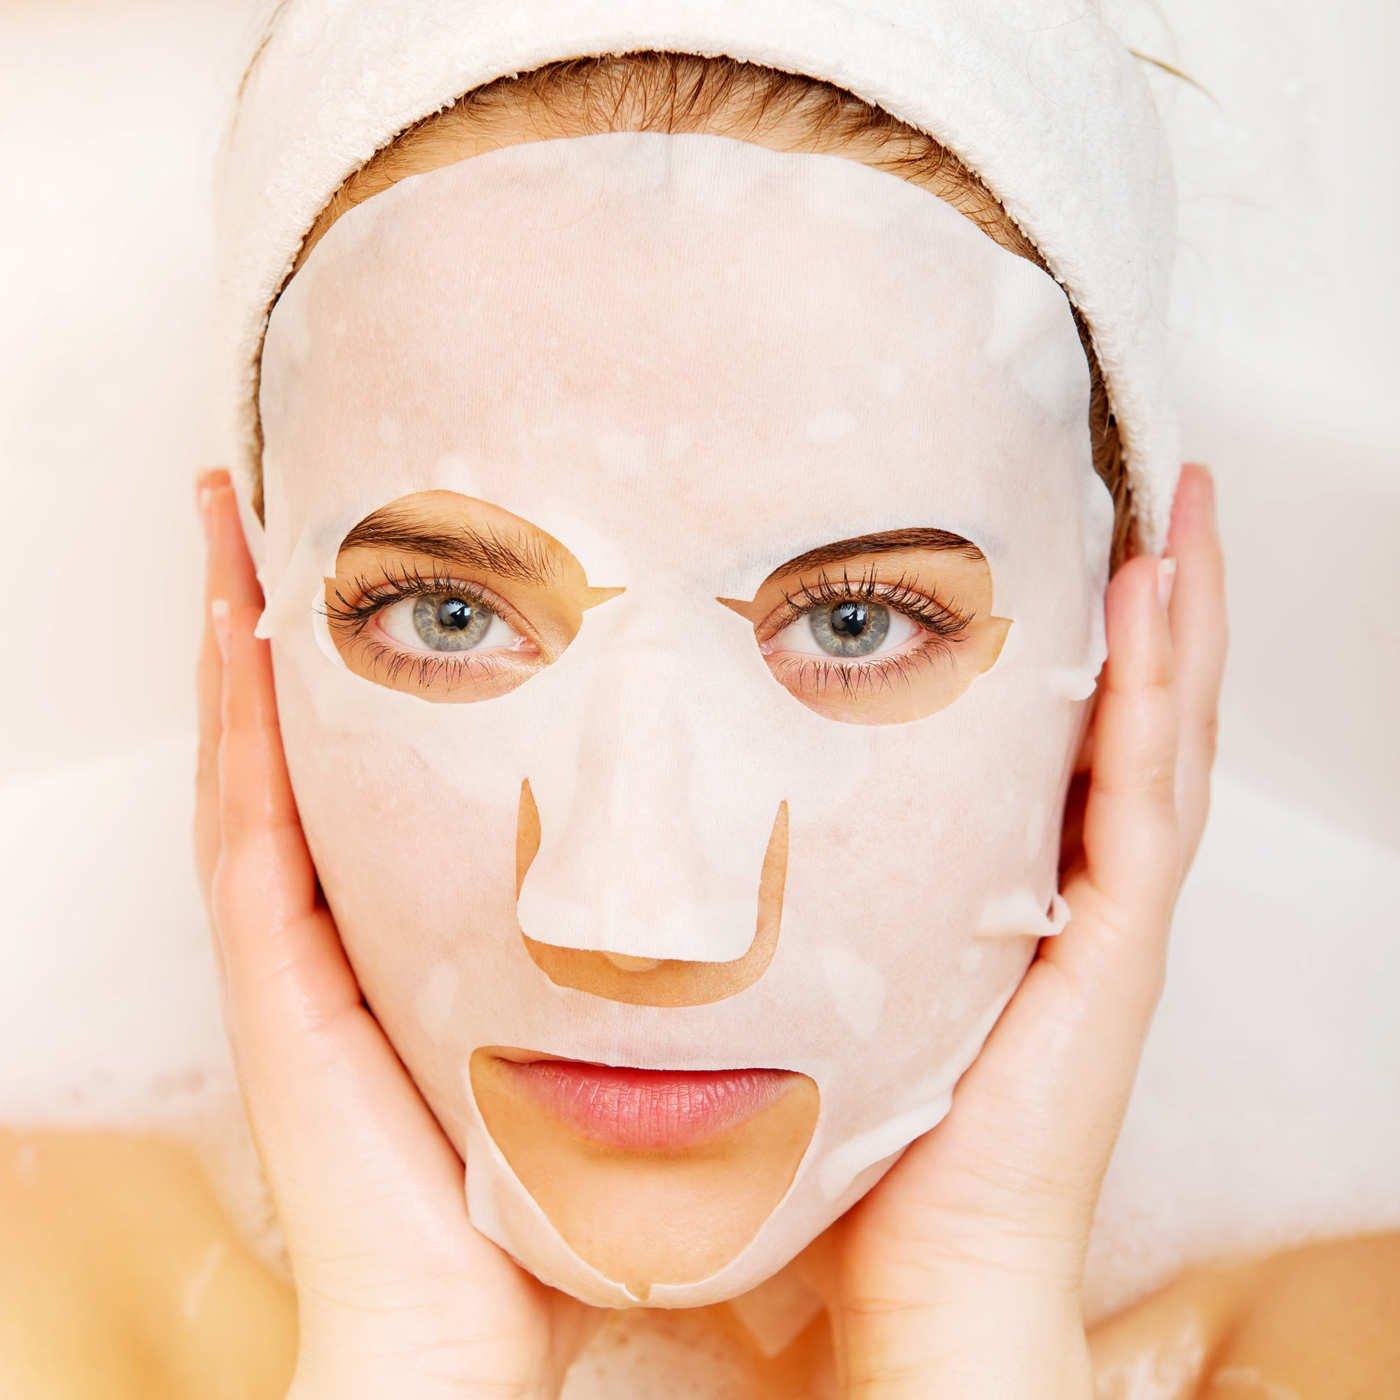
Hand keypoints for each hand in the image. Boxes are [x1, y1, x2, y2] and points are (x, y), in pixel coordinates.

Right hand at [194, 471, 586, 1397]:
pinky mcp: (271, 957)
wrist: (473, 1316)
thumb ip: (659, 945)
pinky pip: (243, 806)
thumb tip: (760, 872)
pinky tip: (236, 613)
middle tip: (314, 494)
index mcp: (419, 913)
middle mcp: (345, 904)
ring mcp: (295, 926)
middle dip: (306, 620)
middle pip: (315, 731)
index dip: (394, 663)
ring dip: (253, 632)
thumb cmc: (556, 1171)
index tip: (420, 560)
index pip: (397, 762)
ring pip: (264, 743)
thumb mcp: (610, 1021)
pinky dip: (235, 710)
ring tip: (250, 513)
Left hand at [825, 464, 1226, 1396]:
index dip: (1097, 638)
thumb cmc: (883, 1121)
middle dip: (1158, 599)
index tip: (1077, 536)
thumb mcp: (858, 963)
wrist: (931, 1257)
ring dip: (1175, 619)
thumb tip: (731, 805)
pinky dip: (1154, 696)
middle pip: (1141, 714)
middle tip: (1158, 481)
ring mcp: (1112, 909)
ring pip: (1162, 733)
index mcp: (1031, 883)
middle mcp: (1087, 883)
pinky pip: (1142, 794)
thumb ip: (838, 884)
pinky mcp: (1113, 940)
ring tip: (1176, 506)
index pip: (1081, 735)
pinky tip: (1153, 601)